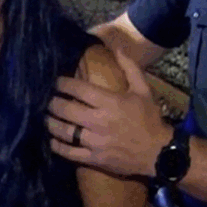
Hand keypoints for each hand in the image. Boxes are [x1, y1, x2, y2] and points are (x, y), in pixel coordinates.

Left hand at [46, 49, 172, 177]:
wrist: (160, 153)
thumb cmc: (150, 120)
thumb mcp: (143, 90)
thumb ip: (130, 68)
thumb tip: (117, 48)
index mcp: (110, 102)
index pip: (78, 89)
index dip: (62, 83)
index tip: (56, 82)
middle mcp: (99, 121)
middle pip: (65, 109)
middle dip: (52, 103)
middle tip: (48, 100)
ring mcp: (94, 141)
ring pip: (63, 131)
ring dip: (51, 123)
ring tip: (47, 118)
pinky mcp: (94, 158)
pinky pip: (69, 152)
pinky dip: (57, 146)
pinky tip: (52, 140)